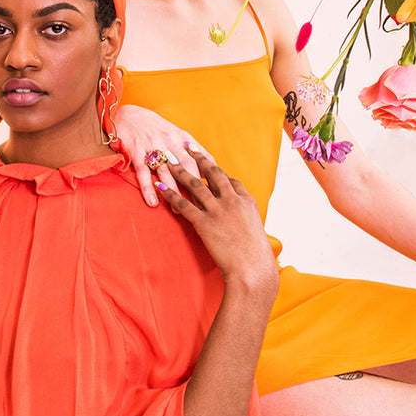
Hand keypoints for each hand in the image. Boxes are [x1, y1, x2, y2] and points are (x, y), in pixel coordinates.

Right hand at [114, 104, 208, 206]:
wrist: (128, 115)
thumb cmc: (156, 128)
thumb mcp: (177, 134)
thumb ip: (194, 150)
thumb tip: (213, 168)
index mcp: (182, 137)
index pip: (201, 158)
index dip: (209, 175)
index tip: (216, 193)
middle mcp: (169, 140)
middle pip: (186, 165)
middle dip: (194, 187)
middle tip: (201, 207)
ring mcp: (152, 145)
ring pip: (166, 171)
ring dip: (173, 191)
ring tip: (178, 210)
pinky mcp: (135, 149)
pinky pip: (143, 171)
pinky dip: (148, 188)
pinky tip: (153, 202)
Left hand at [157, 147, 277, 295]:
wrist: (252, 270)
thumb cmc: (255, 256)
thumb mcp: (254, 231)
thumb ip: (244, 219)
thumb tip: (238, 219)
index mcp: (246, 201)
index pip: (229, 179)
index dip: (216, 170)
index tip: (207, 162)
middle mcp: (231, 200)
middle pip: (211, 173)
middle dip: (198, 158)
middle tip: (187, 145)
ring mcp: (217, 210)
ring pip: (194, 184)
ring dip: (179, 170)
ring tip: (168, 159)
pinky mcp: (204, 223)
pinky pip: (183, 204)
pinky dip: (170, 194)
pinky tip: (160, 187)